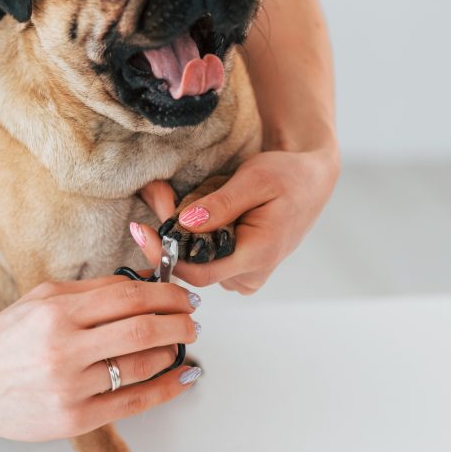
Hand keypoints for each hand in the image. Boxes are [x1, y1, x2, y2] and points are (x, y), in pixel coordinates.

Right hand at [0, 274, 201, 440]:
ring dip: (172, 352)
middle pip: (143, 331)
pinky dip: (166, 388)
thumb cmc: (4, 338)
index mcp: (57, 311)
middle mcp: (64, 348)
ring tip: (180, 344)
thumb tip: (144, 285)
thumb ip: (91, 290)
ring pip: (141, 366)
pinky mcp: (73, 420)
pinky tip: (183, 376)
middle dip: (179, 323)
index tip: (183, 295)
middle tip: (192, 319)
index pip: (129, 297)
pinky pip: (133, 403)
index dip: (167, 294)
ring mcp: (70, 387)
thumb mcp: (41, 299)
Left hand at [131, 148, 338, 293]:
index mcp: (258, 255)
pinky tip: (208, 209)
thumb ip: (221, 204)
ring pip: (195, 258)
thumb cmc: (288, 176)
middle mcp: (250, 275)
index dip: (165, 254)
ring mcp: (243, 275)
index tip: (141, 231)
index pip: (198, 272)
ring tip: (202, 193)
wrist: (310, 181)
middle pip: (191, 264)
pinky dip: (197, 232)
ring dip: (186, 228)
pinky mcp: (237, 268)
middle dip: (172, 229)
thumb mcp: (255, 179)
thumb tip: (185, 223)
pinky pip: (204, 255)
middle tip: (159, 191)